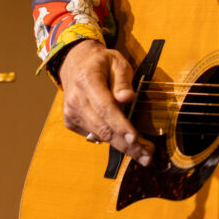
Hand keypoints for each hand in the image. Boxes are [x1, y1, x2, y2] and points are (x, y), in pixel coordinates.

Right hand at [58, 40, 153, 165]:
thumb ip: (123, 80)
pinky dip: (111, 140)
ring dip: (122, 147)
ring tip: (144, 154)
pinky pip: (93, 135)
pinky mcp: (71, 122)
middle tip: (147, 156)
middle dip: (126, 145)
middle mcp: (75, 100)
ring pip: (99, 135)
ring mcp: (71, 113)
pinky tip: (127, 144)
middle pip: (102, 128)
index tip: (135, 138)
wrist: (75, 62)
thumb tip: (128, 98)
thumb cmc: (102, 62)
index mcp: (87, 81)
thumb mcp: (117, 62)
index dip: (120, 125)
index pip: (105, 107)